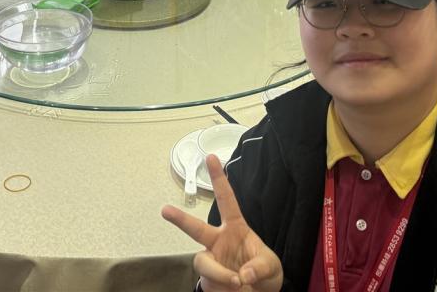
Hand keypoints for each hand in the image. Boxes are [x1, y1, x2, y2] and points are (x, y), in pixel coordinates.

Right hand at [161, 155, 282, 291]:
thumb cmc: (264, 275)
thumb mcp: (271, 267)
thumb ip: (259, 268)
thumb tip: (241, 275)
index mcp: (236, 229)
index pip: (227, 200)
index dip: (219, 179)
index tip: (211, 157)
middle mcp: (218, 242)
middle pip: (196, 229)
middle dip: (180, 219)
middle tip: (165, 210)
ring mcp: (212, 262)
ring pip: (204, 263)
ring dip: (220, 274)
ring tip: (237, 283)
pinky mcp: (208, 280)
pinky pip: (210, 283)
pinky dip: (223, 289)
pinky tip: (233, 290)